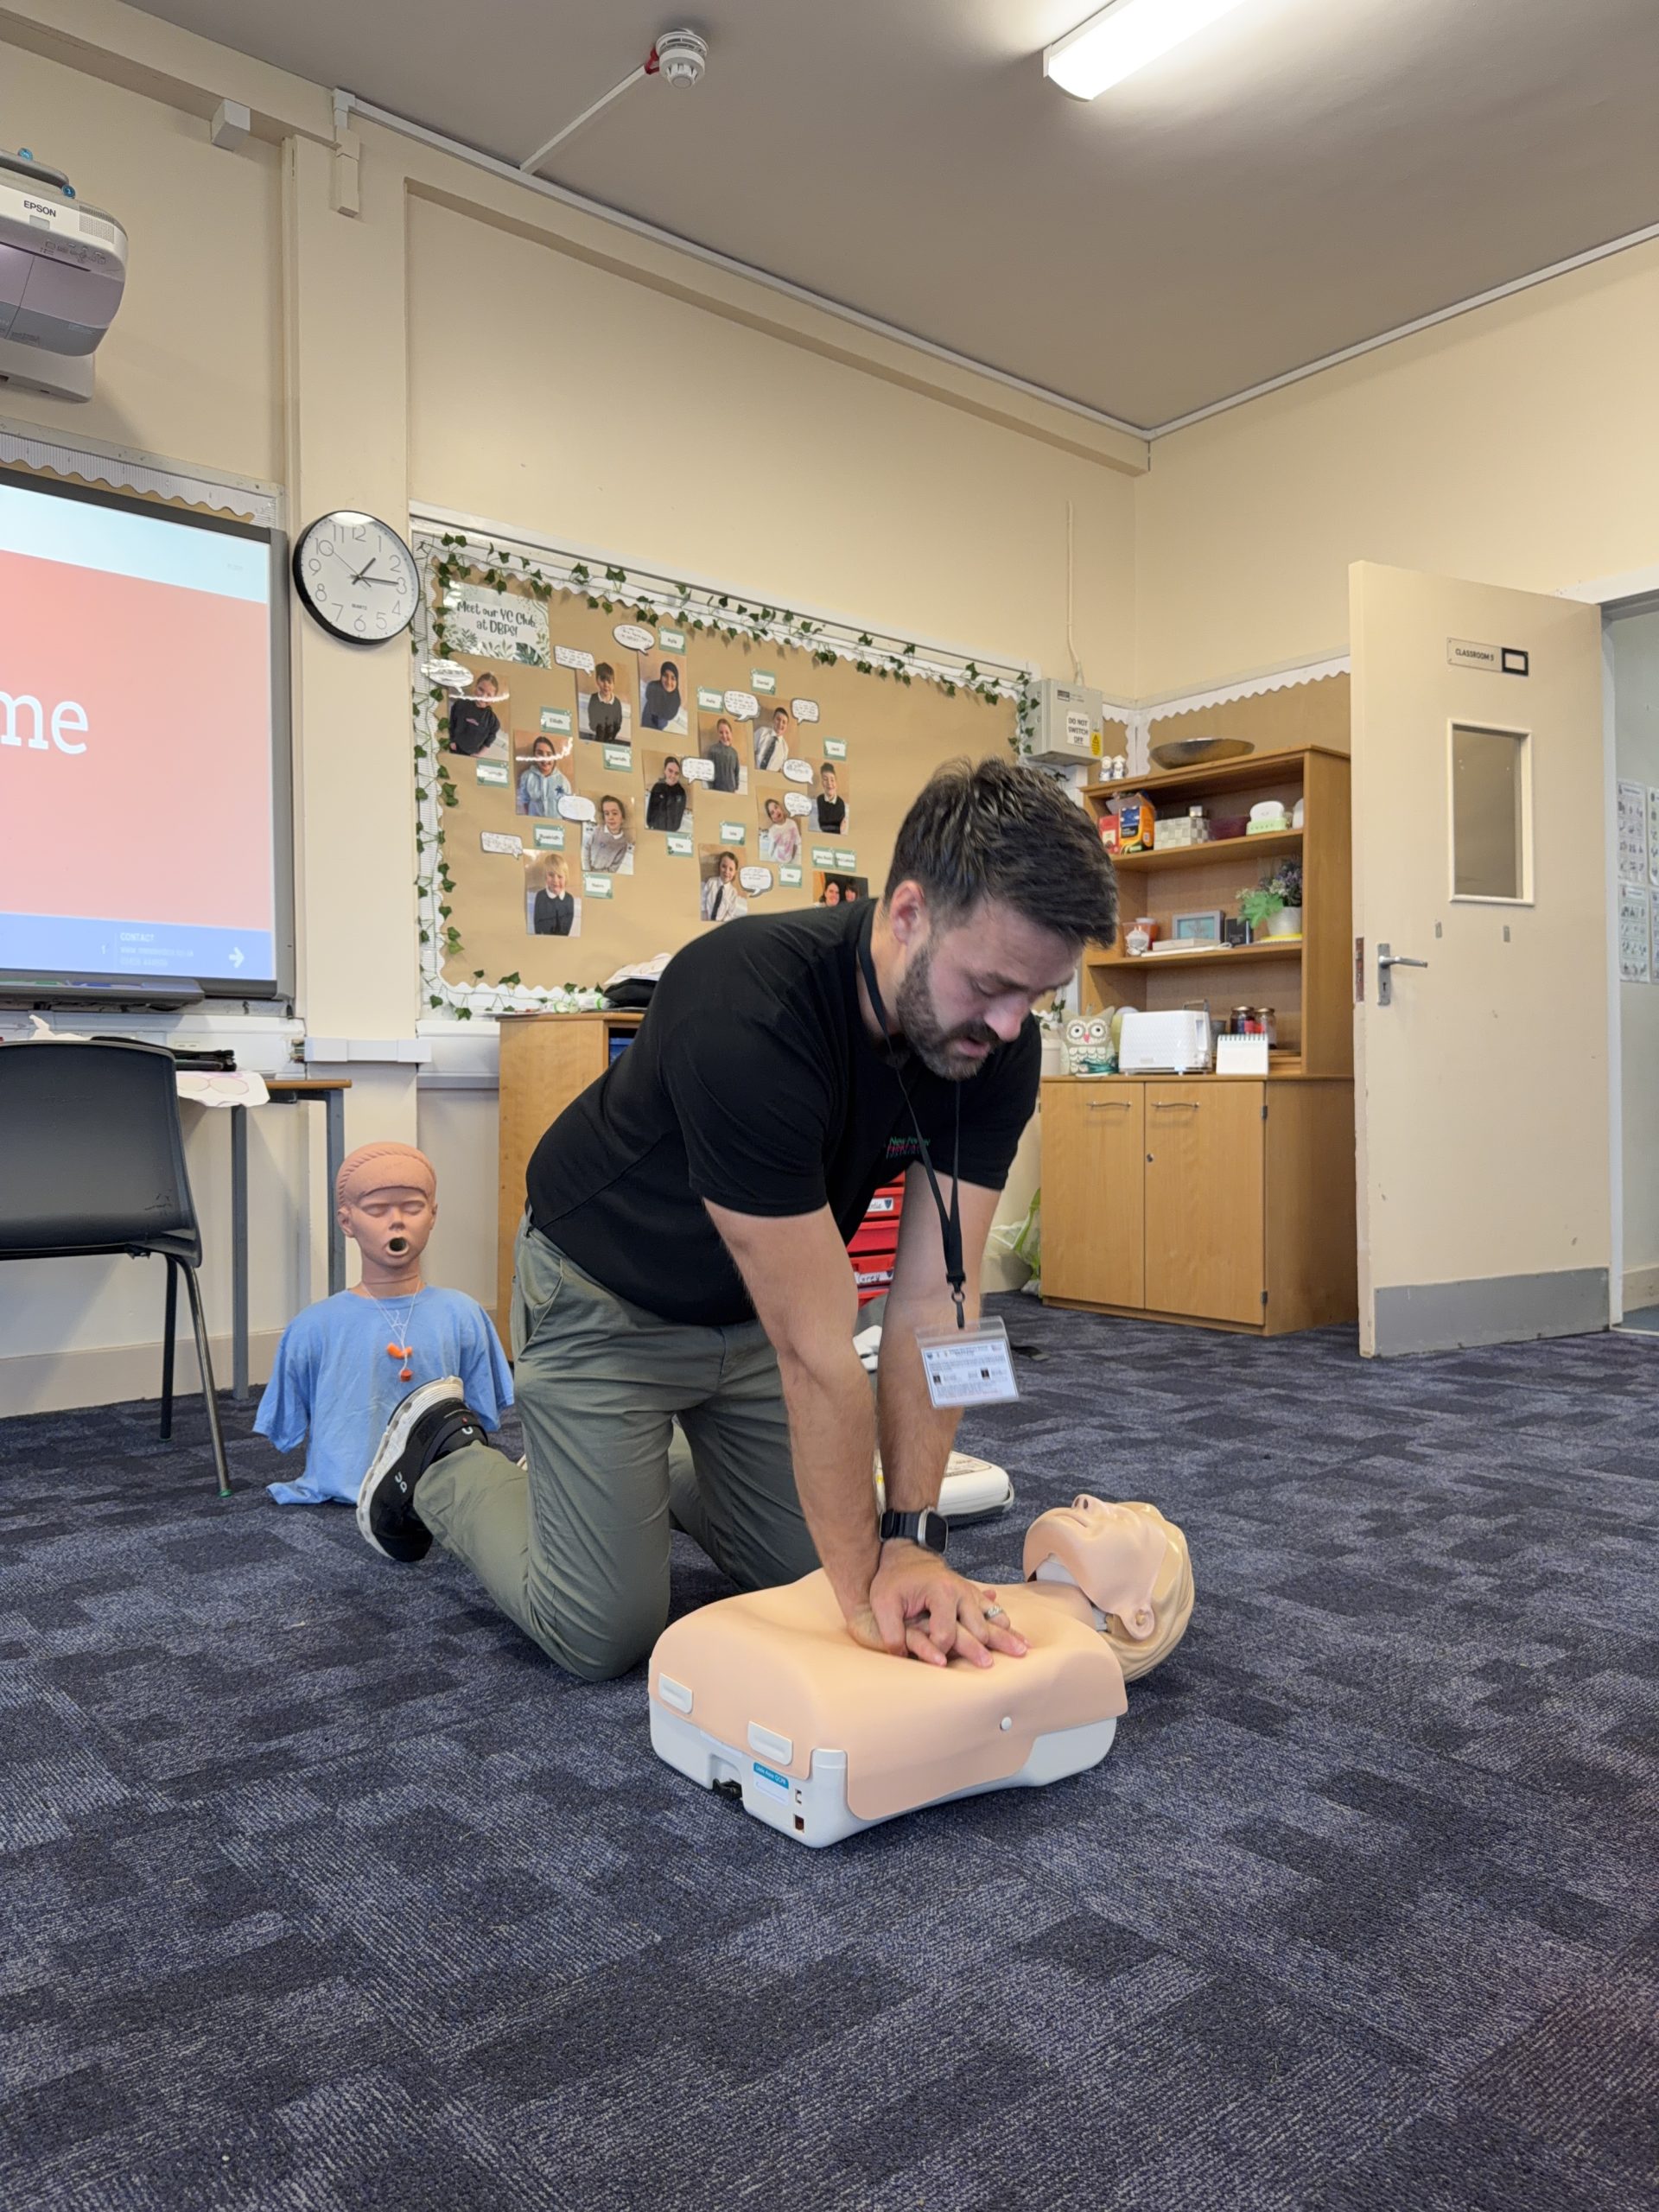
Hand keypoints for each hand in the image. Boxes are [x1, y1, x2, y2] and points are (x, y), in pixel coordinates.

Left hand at [846, 1542, 1028, 1669]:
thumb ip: (891, 1631)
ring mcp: (970, 1593)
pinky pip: (994, 1610)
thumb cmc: (894, 1580)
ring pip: (993, 1618)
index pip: (945, 1633)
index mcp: (941, 1593)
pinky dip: (1005, 1624)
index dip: (939, 1650)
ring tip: (1022, 1651)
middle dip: (983, 1650)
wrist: (906, 1554)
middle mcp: (961, 1593)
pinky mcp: (973, 1595)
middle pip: (978, 1628)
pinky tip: (1019, 1636)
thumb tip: (901, 1655)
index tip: (937, 1662)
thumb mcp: (883, 1602)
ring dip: (1006, 1636)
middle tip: (993, 1667)